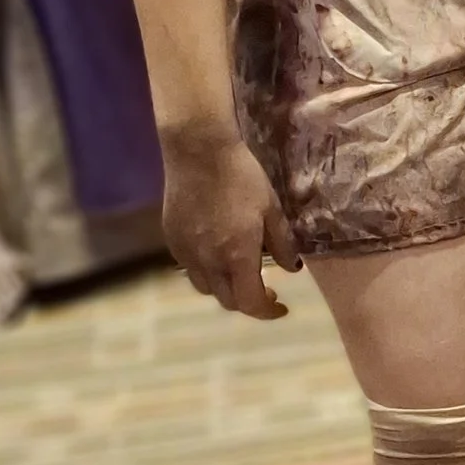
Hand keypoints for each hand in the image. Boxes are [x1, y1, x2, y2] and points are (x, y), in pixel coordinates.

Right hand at [161, 129, 296, 320]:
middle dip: (249, 301)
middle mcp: (208, 262)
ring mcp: (186, 253)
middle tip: (266, 290)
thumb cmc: (242, 177)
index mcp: (237, 256)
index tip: (282, 307)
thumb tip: (292, 269)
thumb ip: (282, 243)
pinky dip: (207, 271)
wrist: (199, 152)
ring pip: (206, 288)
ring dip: (226, 288)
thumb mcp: (272, 209)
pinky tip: (218, 254)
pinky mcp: (172, 241)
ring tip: (241, 273)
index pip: (251, 302)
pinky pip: (191, 269)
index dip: (268, 312)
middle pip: (227, 301)